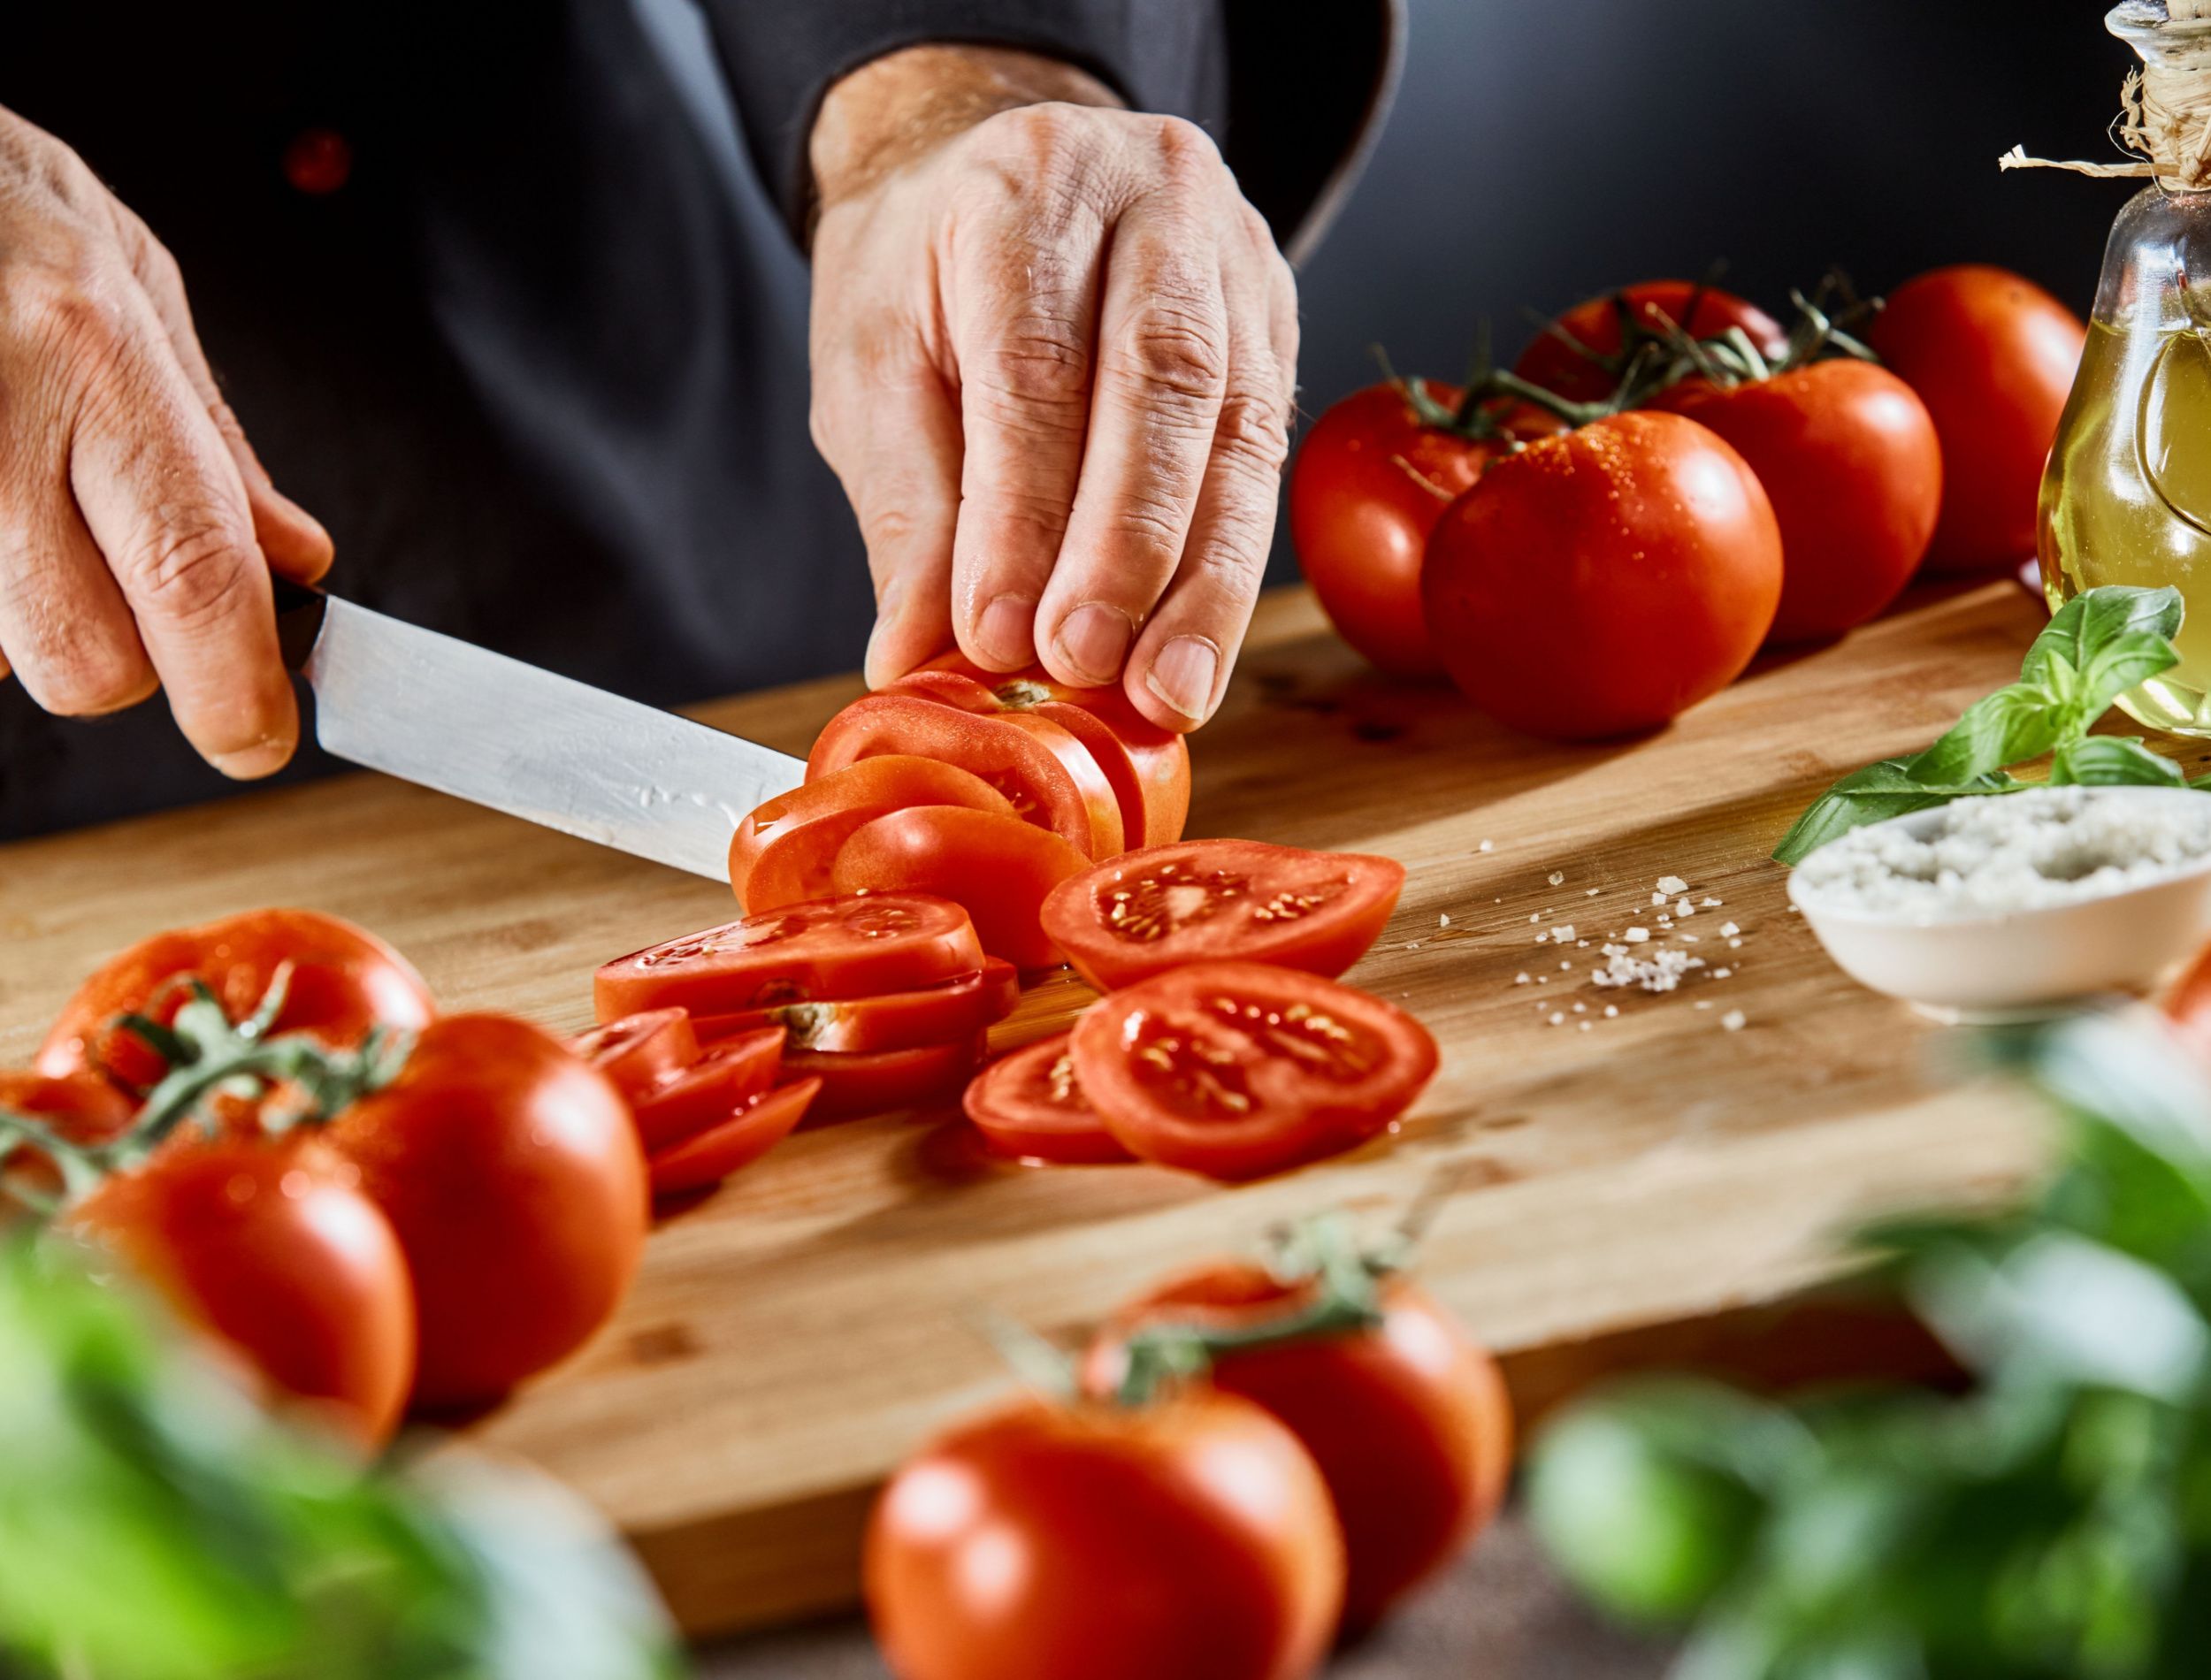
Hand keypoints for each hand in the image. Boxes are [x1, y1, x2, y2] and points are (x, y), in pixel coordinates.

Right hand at [0, 105, 329, 775]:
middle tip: (126, 584)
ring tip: (19, 494)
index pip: (189, 569)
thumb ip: (213, 440)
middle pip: (83, 658)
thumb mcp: (131, 280)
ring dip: (28, 620)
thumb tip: (297, 562)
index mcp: (87, 348)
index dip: (232, 685)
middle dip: (128, 663)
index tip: (259, 740)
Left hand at [808, 46, 1298, 730]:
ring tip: (1164, 691)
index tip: (999, 635)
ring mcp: (1236, 254)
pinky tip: (1196, 653)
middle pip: (1162, 383)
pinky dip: (1225, 570)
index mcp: (1025, 186)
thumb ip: (906, 507)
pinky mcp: (1275, 324)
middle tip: (1085, 662)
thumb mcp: (873, 367)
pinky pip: (1263, 457)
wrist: (993, 171)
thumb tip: (916, 651)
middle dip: (1126, 546)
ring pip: (1238, 427)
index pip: (1035, 364)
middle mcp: (1155, 197)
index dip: (1020, 513)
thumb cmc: (922, 273)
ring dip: (1202, 581)